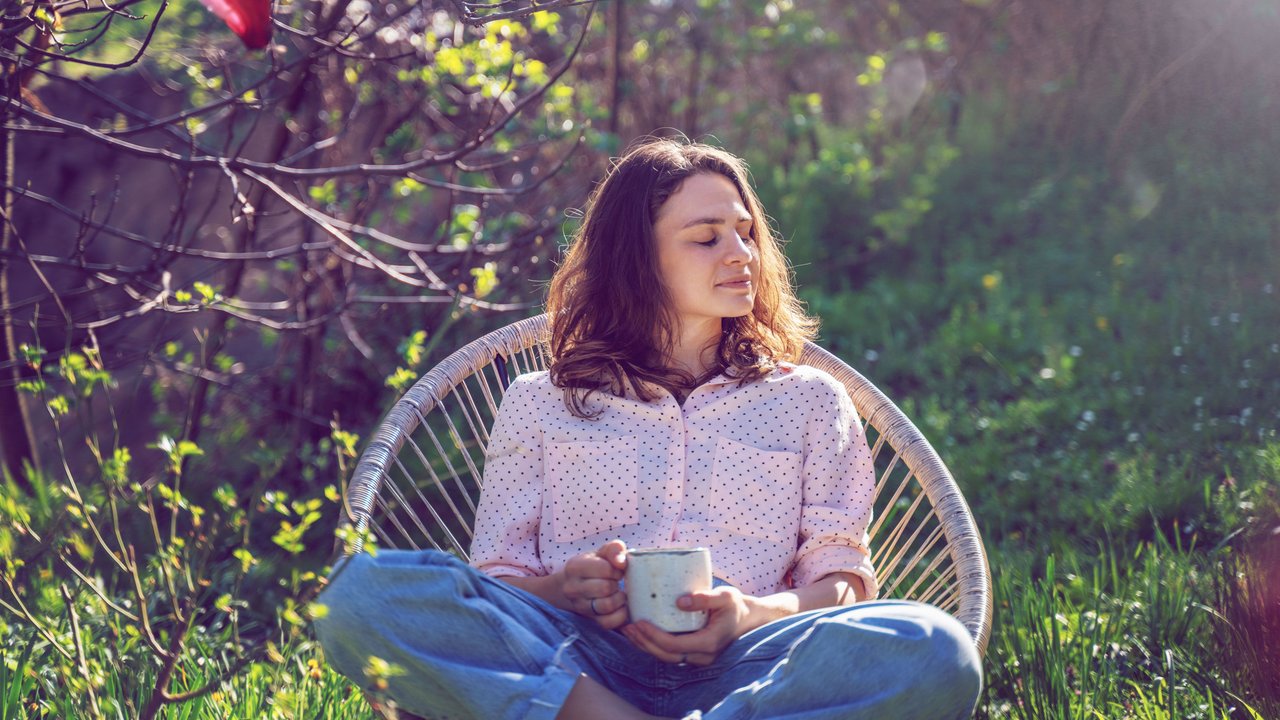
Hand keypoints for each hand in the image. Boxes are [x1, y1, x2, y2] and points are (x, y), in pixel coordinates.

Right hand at [558, 539, 628, 629]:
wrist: (578, 584)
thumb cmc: (595, 565)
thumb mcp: (602, 552)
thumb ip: (614, 549)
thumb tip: (620, 562)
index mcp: (575, 567)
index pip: (605, 569)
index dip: (617, 570)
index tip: (617, 570)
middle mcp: (572, 588)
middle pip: (605, 588)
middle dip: (617, 584)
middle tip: (617, 582)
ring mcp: (579, 606)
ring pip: (606, 606)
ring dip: (620, 599)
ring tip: (619, 593)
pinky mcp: (589, 621)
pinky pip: (608, 623)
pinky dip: (620, 615)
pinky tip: (621, 606)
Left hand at [621, 587, 751, 665]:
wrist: (750, 620)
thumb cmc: (737, 606)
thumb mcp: (726, 597)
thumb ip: (705, 598)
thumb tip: (680, 601)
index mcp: (709, 643)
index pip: (674, 645)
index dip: (654, 636)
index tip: (640, 622)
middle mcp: (702, 656)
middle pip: (666, 655)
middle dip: (644, 643)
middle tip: (628, 626)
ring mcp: (698, 657)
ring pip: (667, 657)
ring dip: (646, 646)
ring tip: (630, 630)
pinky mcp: (694, 653)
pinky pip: (671, 653)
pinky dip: (655, 645)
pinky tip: (643, 632)